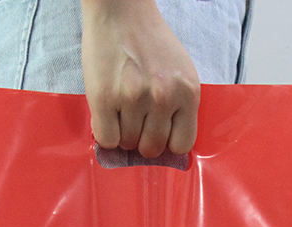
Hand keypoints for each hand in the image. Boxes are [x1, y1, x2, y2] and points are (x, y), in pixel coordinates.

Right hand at [81, 0, 200, 157]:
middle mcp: (163, 97)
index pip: (181, 144)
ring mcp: (133, 98)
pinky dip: (105, 133)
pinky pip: (106, 139)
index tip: (158, 134)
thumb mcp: (179, 73)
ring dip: (122, 133)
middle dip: (142, 140)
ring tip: (120, 109)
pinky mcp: (104, 98)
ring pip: (127, 144)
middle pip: (152, 148)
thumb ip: (178, 107)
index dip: (167, 142)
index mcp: (187, 92)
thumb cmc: (149, 43)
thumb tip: (166, 147)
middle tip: (135, 121)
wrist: (121, 10)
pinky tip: (107, 115)